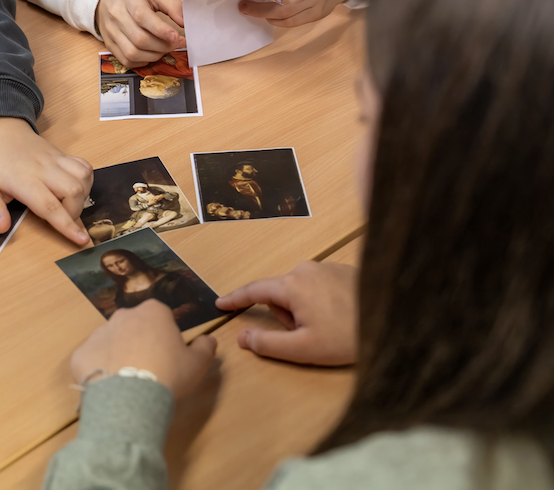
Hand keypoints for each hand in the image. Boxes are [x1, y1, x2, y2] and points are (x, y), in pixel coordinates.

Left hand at [0, 117, 92, 244]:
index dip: (66, 225)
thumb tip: (3, 228)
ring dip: (82, 196)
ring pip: (83, 177)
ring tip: (68, 205)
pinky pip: (85, 166)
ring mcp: (56, 160)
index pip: (49, 205)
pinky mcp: (63, 155)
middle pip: (73, 191)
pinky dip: (86, 181)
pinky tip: (75, 189)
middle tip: (62, 219)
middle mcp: (45, 169)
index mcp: (23, 180)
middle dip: (75, 212)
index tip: (81, 240)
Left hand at [71, 299, 216, 398]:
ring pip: (111, 342)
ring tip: (127, 382)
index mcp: (153, 311)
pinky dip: (98, 370)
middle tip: (148, 369)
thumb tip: (208, 339)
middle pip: (133, 326)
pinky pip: (91, 360)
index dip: (166, 336)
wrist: (130, 398)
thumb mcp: (197, 364)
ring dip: (118, 355)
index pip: (161, 317)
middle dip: (139, 342)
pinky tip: (109, 388)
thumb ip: (205, 348)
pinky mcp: (80, 353)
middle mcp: (123, 315)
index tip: (168, 356)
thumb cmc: (168, 374)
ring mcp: (98, 333)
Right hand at [96, 0, 185, 67]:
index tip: (176, 36)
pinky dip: (143, 61)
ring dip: (154, 55)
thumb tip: (186, 22)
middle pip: (140, 39)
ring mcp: (111, 32)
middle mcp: (116, 15)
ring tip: (165, 48)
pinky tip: (151, 53)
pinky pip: (126, 60)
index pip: (142, 16)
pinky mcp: (109, 44)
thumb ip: (173, 5)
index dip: (161, 30)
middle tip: (176, 42)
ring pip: (133, 53)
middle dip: (163, 46)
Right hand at [216, 261, 357, 365]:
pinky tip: (340, 317)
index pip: (254, 290)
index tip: (219, 303)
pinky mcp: (343, 270)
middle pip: (279, 293)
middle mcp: (306, 269)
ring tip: (329, 328)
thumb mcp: (303, 349)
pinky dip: (320, 302)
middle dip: (285, 315)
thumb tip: (242, 337)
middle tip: (307, 336)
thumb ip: (267, 343)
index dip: (235, 298)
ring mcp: (326, 267)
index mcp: (292, 285)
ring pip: (299, 290)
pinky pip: (318, 286)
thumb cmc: (348, 337)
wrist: (396, 320)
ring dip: (303, 309)